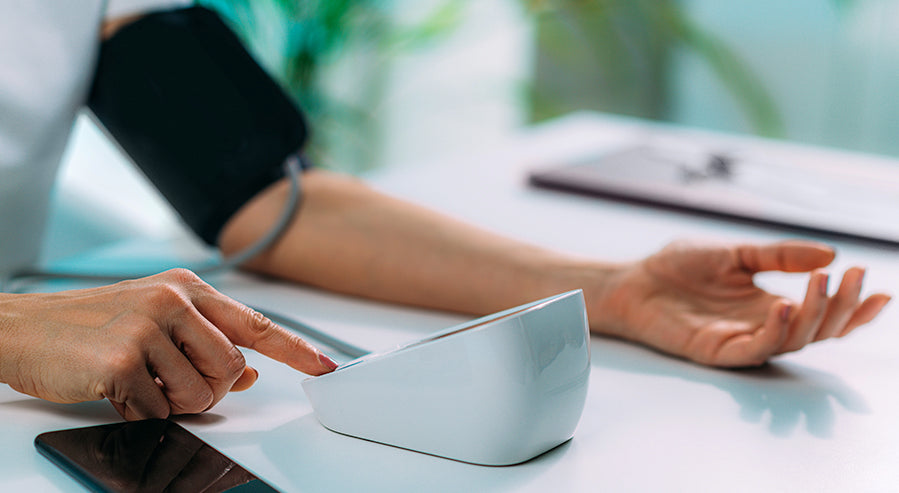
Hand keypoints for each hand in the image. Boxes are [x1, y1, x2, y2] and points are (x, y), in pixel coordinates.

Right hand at [0, 269, 336, 419]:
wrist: (22, 327)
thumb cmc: (91, 324)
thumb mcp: (155, 319)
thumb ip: (206, 341)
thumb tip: (249, 373)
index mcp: (187, 288)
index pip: (255, 323)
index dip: (295, 349)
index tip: (326, 366)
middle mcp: (173, 301)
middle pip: (231, 369)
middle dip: (208, 388)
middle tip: (169, 381)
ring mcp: (147, 328)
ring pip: (201, 394)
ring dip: (173, 402)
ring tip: (139, 380)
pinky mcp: (122, 361)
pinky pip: (159, 411)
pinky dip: (141, 411)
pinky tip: (117, 389)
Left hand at [589, 240, 890, 366]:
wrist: (634, 279)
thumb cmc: (678, 267)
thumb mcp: (736, 252)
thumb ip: (779, 255)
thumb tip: (829, 252)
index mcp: (769, 304)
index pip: (821, 314)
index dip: (852, 307)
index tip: (880, 290)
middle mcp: (760, 326)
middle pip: (816, 330)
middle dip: (841, 307)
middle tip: (854, 277)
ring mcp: (740, 340)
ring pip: (792, 340)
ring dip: (813, 314)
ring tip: (821, 282)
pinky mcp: (717, 351)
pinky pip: (754, 349)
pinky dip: (773, 331)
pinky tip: (781, 305)